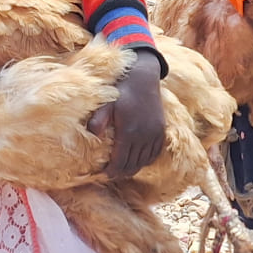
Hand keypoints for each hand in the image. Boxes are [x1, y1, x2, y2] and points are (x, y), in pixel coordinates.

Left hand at [87, 49, 164, 177]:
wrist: (142, 77)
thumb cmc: (120, 90)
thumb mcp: (106, 103)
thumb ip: (98, 120)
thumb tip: (92, 135)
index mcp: (128, 131)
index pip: (120, 161)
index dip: (112, 171)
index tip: (104, 174)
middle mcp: (143, 135)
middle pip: (132, 165)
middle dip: (121, 172)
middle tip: (111, 174)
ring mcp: (154, 134)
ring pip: (143, 161)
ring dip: (132, 168)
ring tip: (122, 170)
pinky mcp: (161, 131)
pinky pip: (154, 154)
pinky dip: (145, 160)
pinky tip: (137, 161)